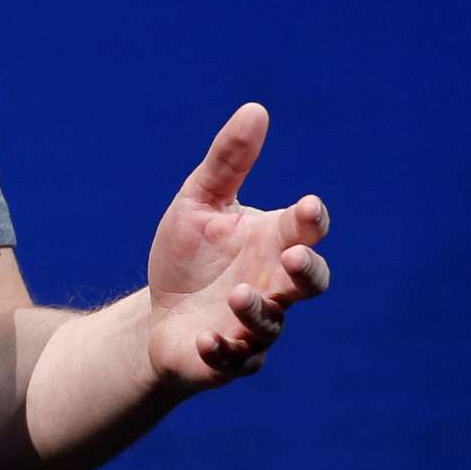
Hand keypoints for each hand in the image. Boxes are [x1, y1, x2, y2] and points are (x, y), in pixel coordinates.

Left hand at [143, 102, 331, 395]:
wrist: (159, 314)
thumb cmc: (190, 256)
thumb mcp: (199, 202)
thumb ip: (228, 161)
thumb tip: (256, 109)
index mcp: (271, 243)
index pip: (304, 229)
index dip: (311, 220)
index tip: (308, 206)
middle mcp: (273, 285)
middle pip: (309, 282)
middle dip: (308, 271)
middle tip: (295, 257)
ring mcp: (254, 326)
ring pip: (272, 324)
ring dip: (258, 310)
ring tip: (238, 294)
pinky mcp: (228, 359)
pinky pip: (235, 361)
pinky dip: (224, 351)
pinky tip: (208, 338)